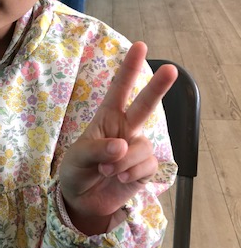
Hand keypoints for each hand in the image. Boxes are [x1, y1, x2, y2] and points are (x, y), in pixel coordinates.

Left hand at [59, 42, 177, 234]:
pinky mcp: (144, 169)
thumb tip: (122, 145)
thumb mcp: (77, 158)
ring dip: (125, 160)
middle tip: (170, 69)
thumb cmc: (76, 170)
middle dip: (158, 87)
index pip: (119, 89)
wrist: (82, 201)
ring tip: (106, 170)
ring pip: (142, 146)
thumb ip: (96, 149)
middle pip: (145, 105)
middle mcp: (125, 128)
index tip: (140, 47)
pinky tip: (121, 178)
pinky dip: (133, 173)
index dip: (129, 68)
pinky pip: (147, 166)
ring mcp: (136, 148)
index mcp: (107, 117)